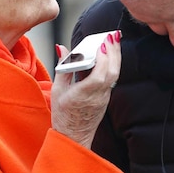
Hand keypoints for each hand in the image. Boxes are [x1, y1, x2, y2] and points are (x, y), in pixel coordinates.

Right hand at [51, 31, 121, 148]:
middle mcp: (98, 96)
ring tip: (114, 41)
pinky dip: (112, 65)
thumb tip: (62, 48)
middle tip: (113, 35)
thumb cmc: (63, 115)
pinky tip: (109, 55)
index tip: (102, 42)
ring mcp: (104, 97)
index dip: (103, 57)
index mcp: (84, 94)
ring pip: (115, 74)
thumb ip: (63, 67)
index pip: (99, 74)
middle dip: (114, 51)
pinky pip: (112, 78)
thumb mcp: (57, 90)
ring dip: (116, 57)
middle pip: (112, 72)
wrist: (74, 136)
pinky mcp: (106, 98)